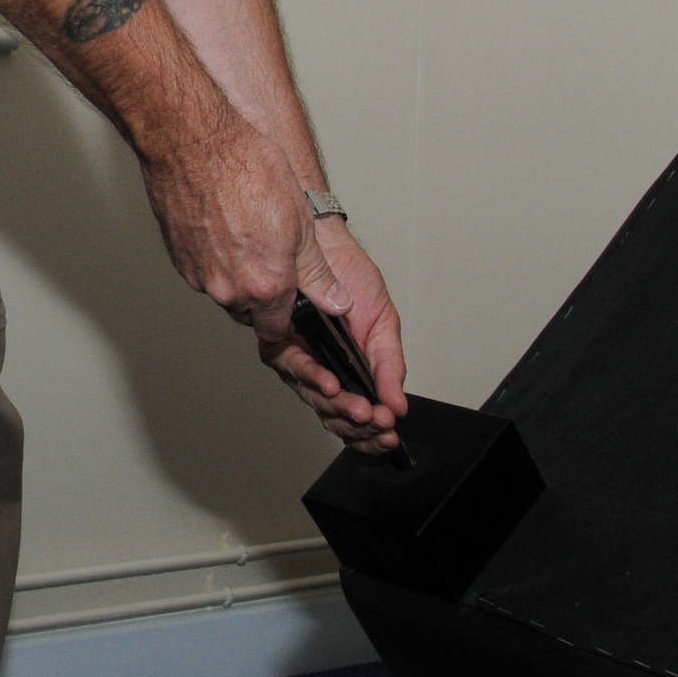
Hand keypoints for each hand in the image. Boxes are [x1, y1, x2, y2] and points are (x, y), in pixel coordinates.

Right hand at [139, 116, 320, 338]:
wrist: (196, 144)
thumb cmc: (248, 170)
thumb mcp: (301, 221)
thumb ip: (317, 272)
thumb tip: (336, 302)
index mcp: (267, 285)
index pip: (279, 328)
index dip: (288, 315)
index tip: (292, 298)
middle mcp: (230, 290)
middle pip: (250, 312)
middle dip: (263, 294)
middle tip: (270, 254)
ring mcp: (200, 277)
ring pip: (225, 292)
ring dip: (237, 276)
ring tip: (247, 234)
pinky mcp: (179, 261)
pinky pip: (202, 273)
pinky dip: (214, 261)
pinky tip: (223, 228)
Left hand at [262, 216, 408, 455]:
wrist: (326, 241)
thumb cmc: (351, 276)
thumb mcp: (383, 322)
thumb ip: (389, 365)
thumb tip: (398, 404)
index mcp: (348, 369)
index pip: (356, 415)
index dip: (371, 434)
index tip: (389, 436)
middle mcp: (321, 368)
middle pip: (334, 415)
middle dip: (359, 426)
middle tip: (379, 425)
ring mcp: (299, 357)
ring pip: (315, 398)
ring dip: (339, 407)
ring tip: (362, 409)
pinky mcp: (278, 340)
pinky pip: (293, 369)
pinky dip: (315, 377)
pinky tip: (332, 383)